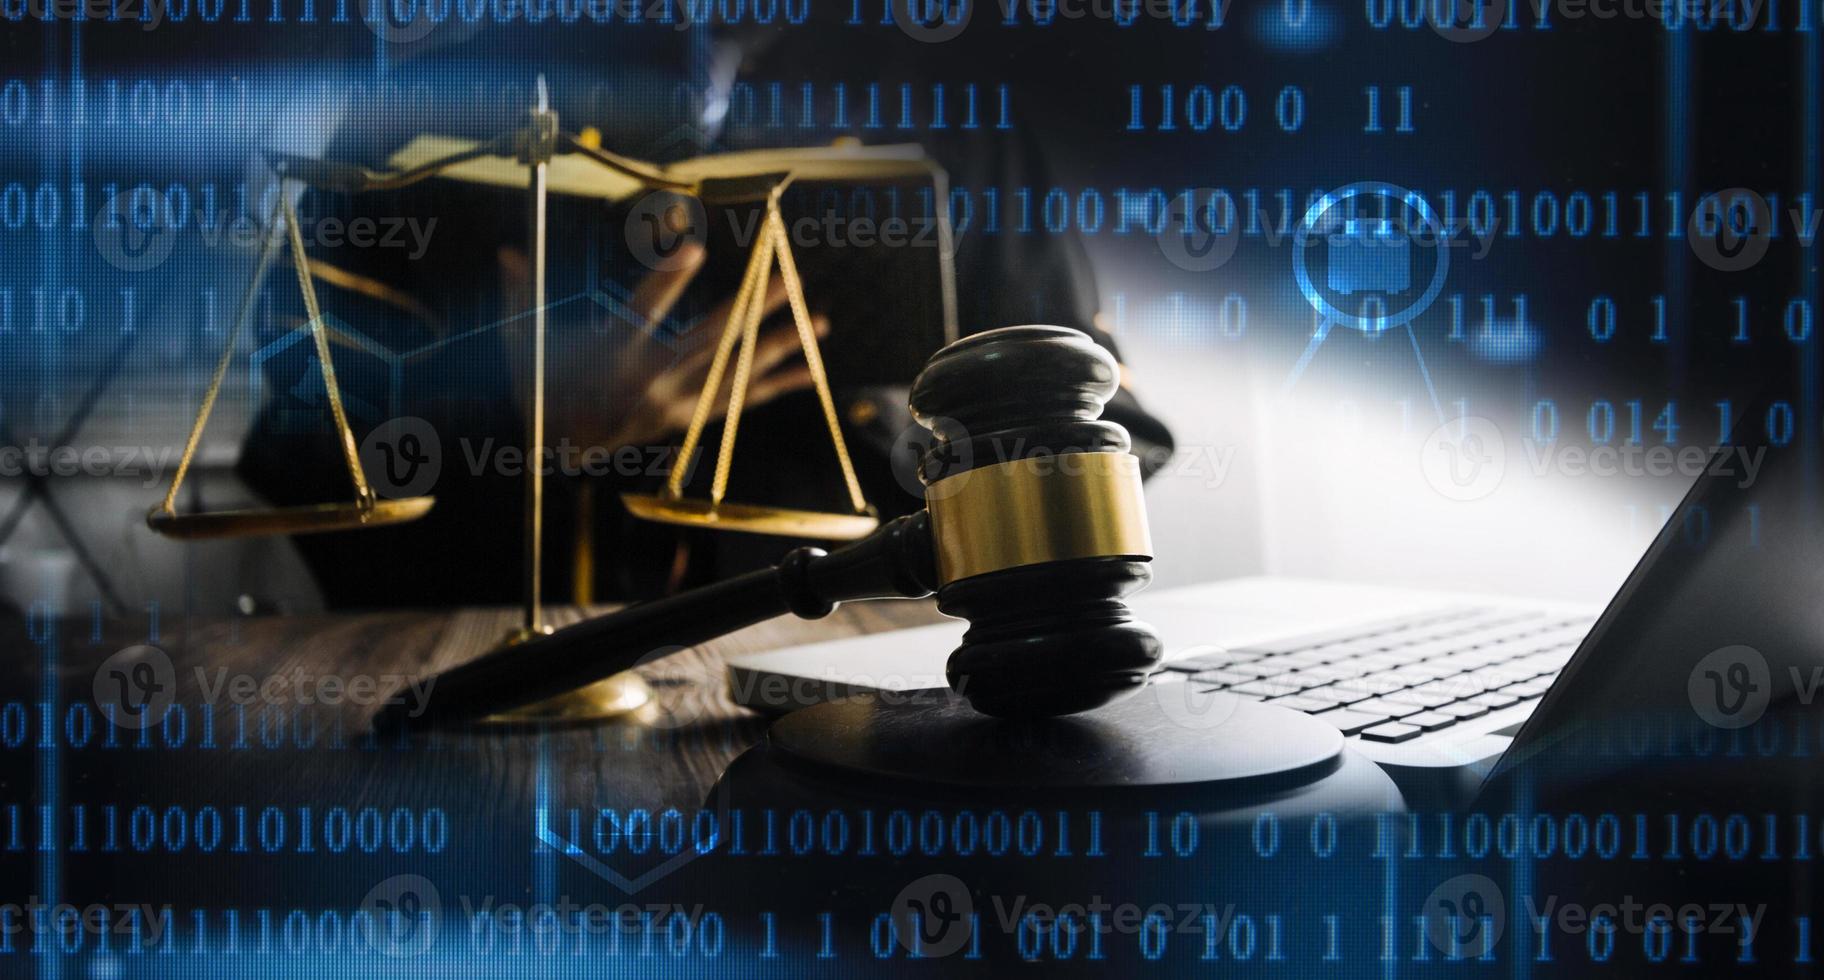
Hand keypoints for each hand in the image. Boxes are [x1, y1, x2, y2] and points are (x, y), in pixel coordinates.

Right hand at [497, 242, 827, 456]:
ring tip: (817, 322)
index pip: (643, 310)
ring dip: (778, 344)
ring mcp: (675, 404)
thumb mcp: (522, 339)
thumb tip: (508, 252)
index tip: (695, 248)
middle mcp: (650, 381)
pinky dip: (778, 385)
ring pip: (735, 370)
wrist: (553, 446)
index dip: (668, 278)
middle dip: (751, 308)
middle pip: (709, 339)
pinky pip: (741, 402)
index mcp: (611, 355)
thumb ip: (522, 294)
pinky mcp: (688, 420)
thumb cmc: (539, 385)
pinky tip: (811, 371)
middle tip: (786, 279)